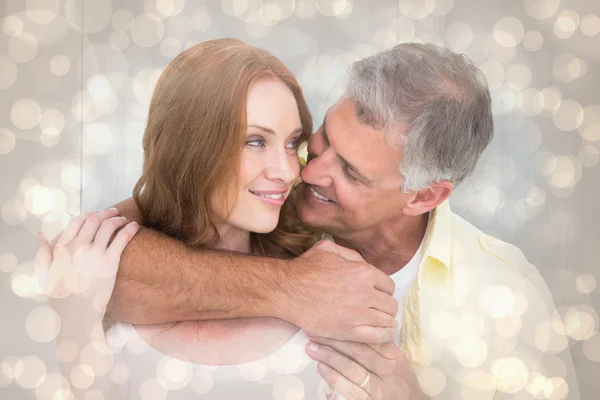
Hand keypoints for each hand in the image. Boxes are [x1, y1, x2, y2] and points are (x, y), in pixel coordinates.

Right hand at [36, 208, 138, 320]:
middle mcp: (77, 246)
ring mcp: (94, 253)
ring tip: (125, 219)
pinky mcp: (110, 261)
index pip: (76, 221)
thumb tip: (41, 233)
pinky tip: (135, 227)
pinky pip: (122, 237)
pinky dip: (130, 228)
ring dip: (118, 218)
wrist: (77, 314)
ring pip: (108, 225)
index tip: (97, 215)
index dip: (89, 214)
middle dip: (106, 213)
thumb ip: (43, 251)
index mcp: (62, 248)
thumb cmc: (62, 296)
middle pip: (94, 219)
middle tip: (115, 212)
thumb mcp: (46, 273)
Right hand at [282, 240, 398, 343]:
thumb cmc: (305, 268)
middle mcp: (364, 293)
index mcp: (363, 272)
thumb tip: (363, 263)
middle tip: (378, 309)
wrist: (287, 290)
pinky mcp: (348, 331)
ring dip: (385, 321)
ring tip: (379, 322)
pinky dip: (384, 335)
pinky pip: (377, 336)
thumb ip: (351, 254)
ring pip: (387, 321)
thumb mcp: (328, 248)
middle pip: (390, 304)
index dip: (384, 291)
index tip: (378, 295)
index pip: (388, 286)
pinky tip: (384, 333)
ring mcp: (357, 314)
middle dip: (385, 306)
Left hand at [306, 336, 426, 399]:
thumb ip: (381, 347)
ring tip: (313, 348)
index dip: (350, 330)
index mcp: (396, 358)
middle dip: (336, 340)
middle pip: (360, 351)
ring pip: (353, 370)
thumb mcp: (398, 362)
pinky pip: (351, 390)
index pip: (371, 339)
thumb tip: (355, 328)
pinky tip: (322, 369)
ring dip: (330, 357)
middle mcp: (390, 372)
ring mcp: (381, 389)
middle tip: (316, 332)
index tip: (332, 321)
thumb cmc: (401, 383)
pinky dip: (335, 379)